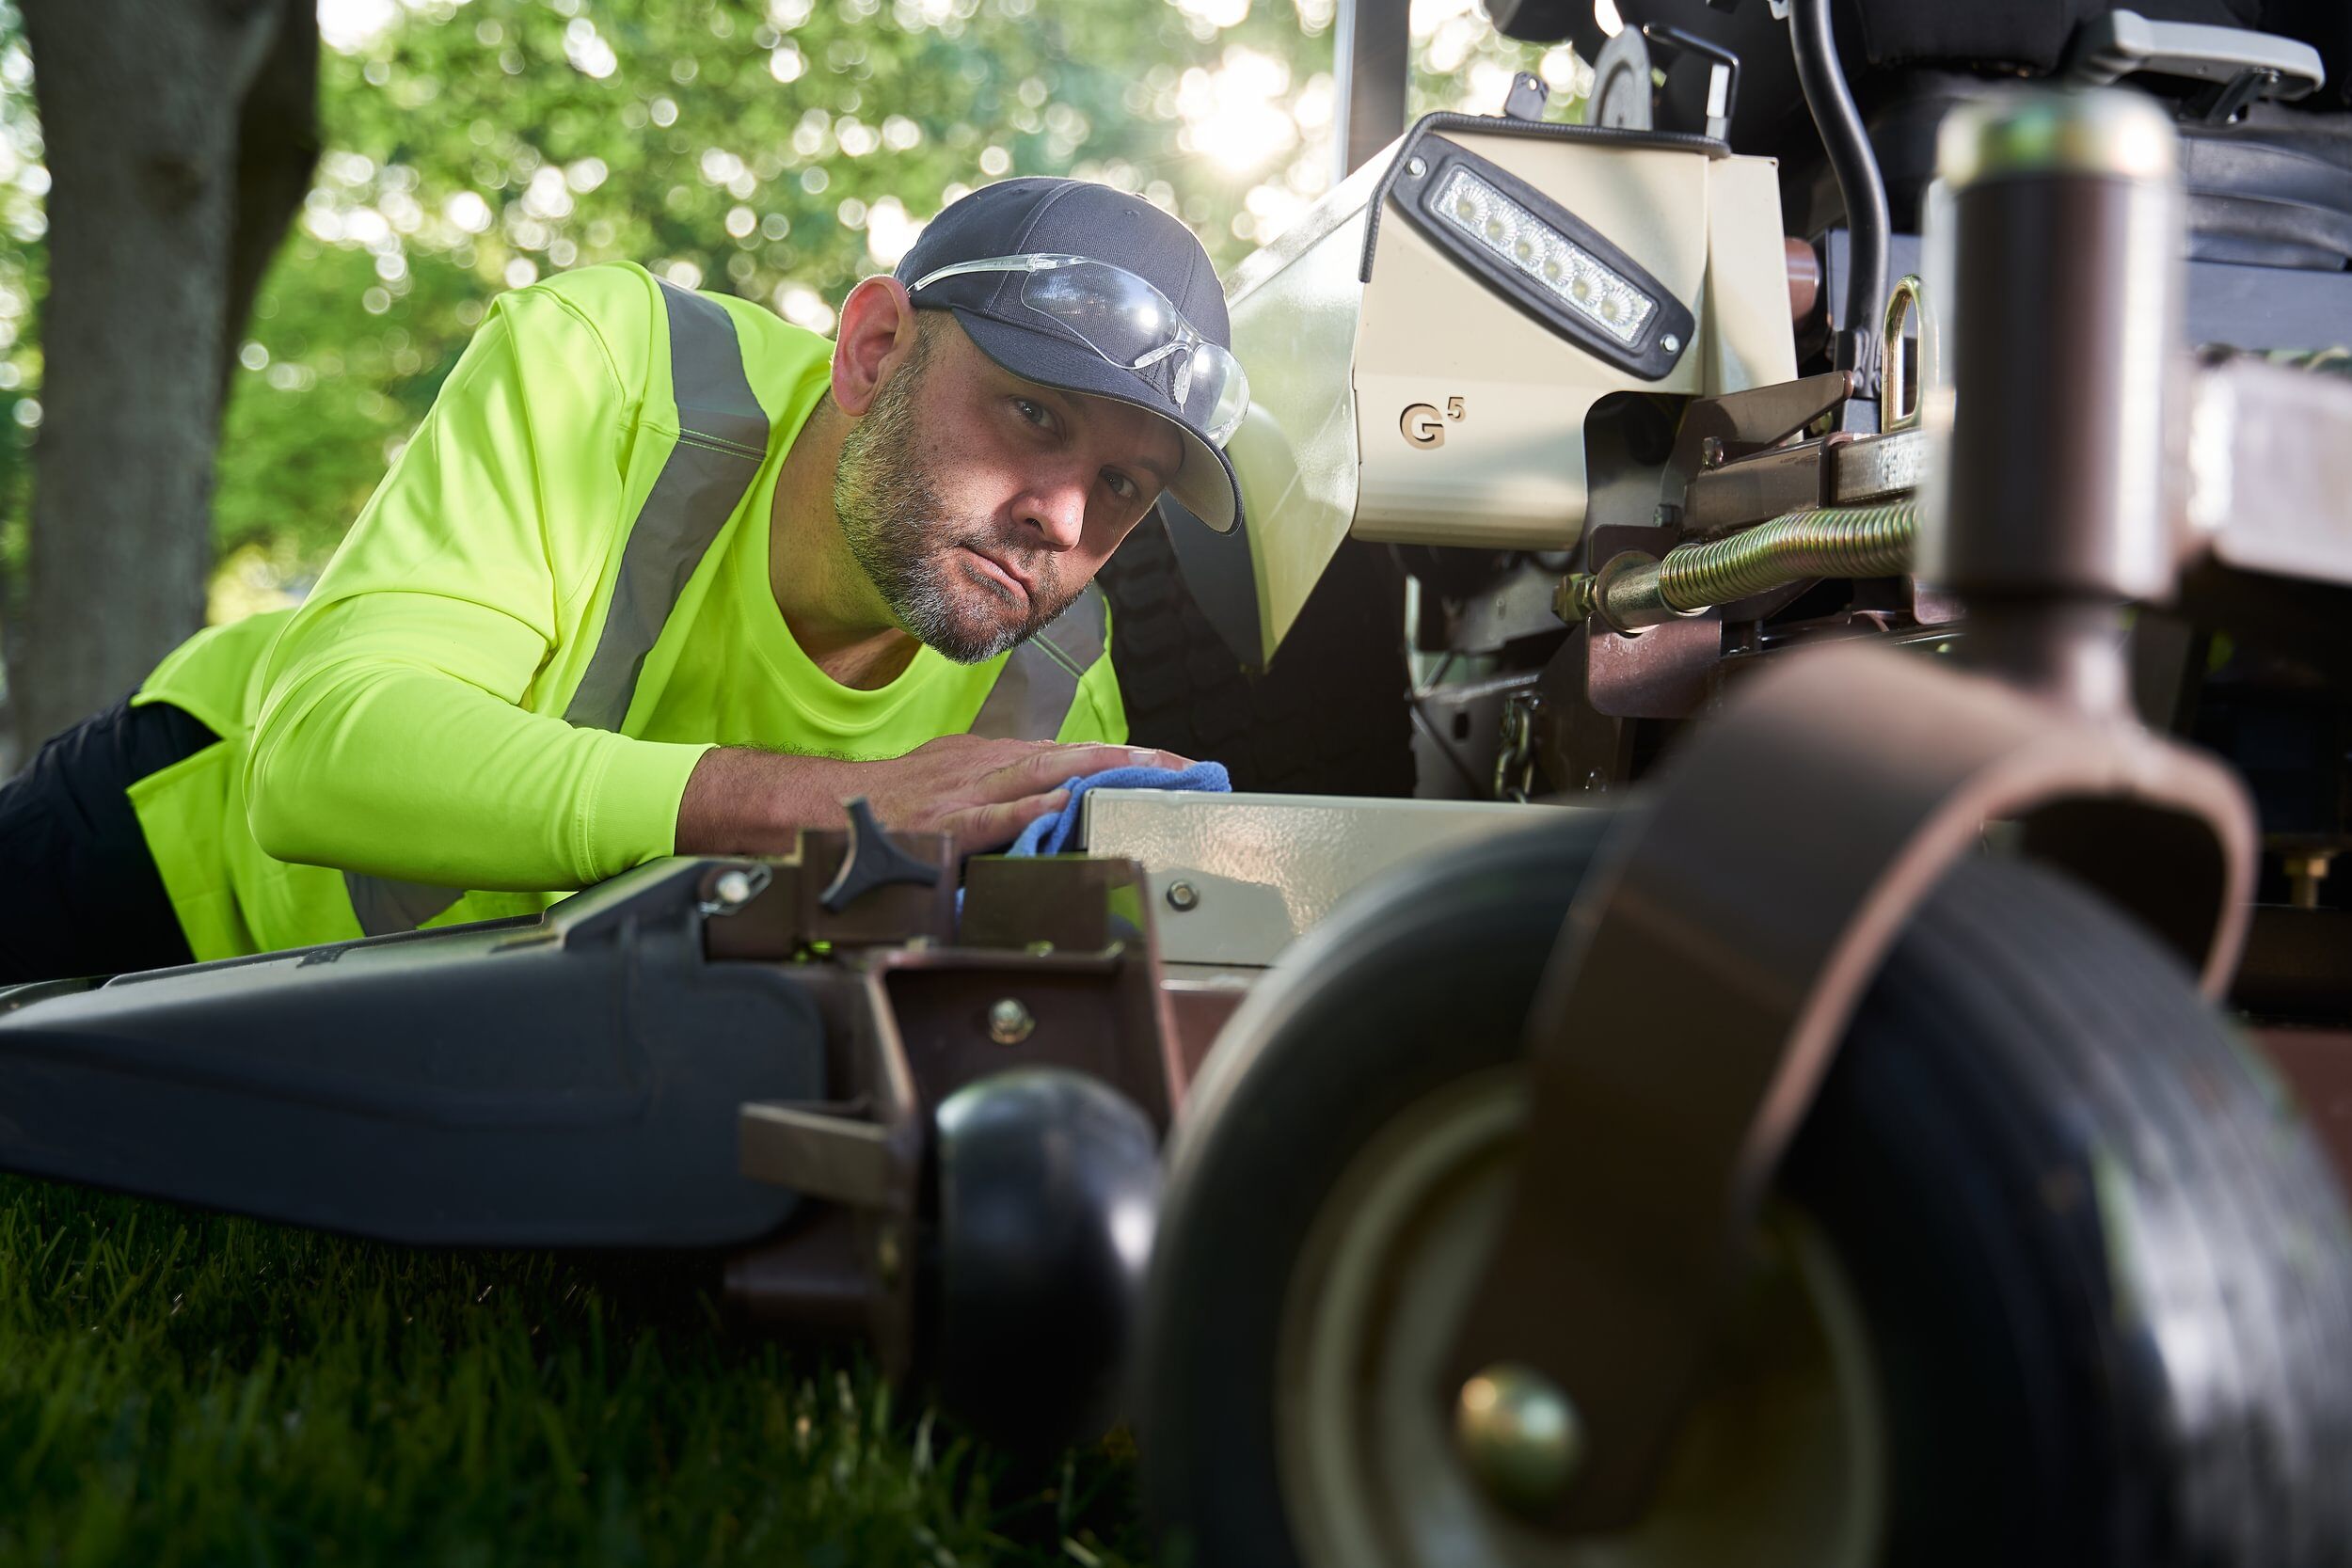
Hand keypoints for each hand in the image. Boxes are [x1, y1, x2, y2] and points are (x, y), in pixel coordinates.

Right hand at [841, 734, 1193, 853]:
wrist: (826, 810)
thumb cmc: (890, 804)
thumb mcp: (953, 781)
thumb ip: (1003, 790)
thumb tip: (1053, 800)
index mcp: (992, 758)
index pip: (1073, 753)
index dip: (1126, 757)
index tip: (1174, 766)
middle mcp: (986, 767)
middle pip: (1073, 756)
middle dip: (1133, 761)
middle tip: (1185, 768)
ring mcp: (966, 793)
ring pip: (1043, 774)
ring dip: (1099, 773)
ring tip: (1148, 776)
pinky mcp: (943, 824)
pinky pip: (991, 816)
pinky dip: (1027, 809)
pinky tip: (1062, 808)